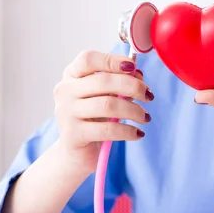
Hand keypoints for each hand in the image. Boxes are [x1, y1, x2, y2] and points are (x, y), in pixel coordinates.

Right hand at [52, 50, 153, 173]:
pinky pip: (107, 129)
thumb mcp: (105, 96)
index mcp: (71, 75)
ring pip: (108, 105)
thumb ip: (119, 82)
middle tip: (148, 95)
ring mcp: (66, 113)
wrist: (76, 153)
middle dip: (132, 86)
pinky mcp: (73, 135)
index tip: (133, 67)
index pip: (88, 59)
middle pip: (103, 81)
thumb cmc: (93, 118)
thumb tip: (138, 73)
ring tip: (145, 117)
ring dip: (134, 110)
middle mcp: (65, 91)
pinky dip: (128, 131)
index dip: (112, 60)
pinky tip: (138, 133)